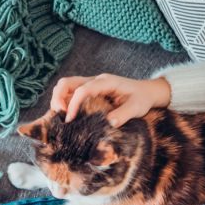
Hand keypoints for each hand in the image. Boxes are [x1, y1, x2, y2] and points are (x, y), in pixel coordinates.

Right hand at [49, 74, 171, 126]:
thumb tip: (110, 123)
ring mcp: (90, 85)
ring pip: (65, 87)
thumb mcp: (137, 107)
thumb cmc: (142, 98)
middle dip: (58, 98)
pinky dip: (63, 103)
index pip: (83, 89)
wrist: (146, 92)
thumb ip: (124, 114)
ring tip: (61, 118)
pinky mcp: (89, 92)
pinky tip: (66, 117)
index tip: (70, 120)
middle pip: (67, 82)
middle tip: (60, 116)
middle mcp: (95, 81)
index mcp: (106, 82)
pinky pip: (70, 94)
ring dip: (58, 100)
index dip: (73, 104)